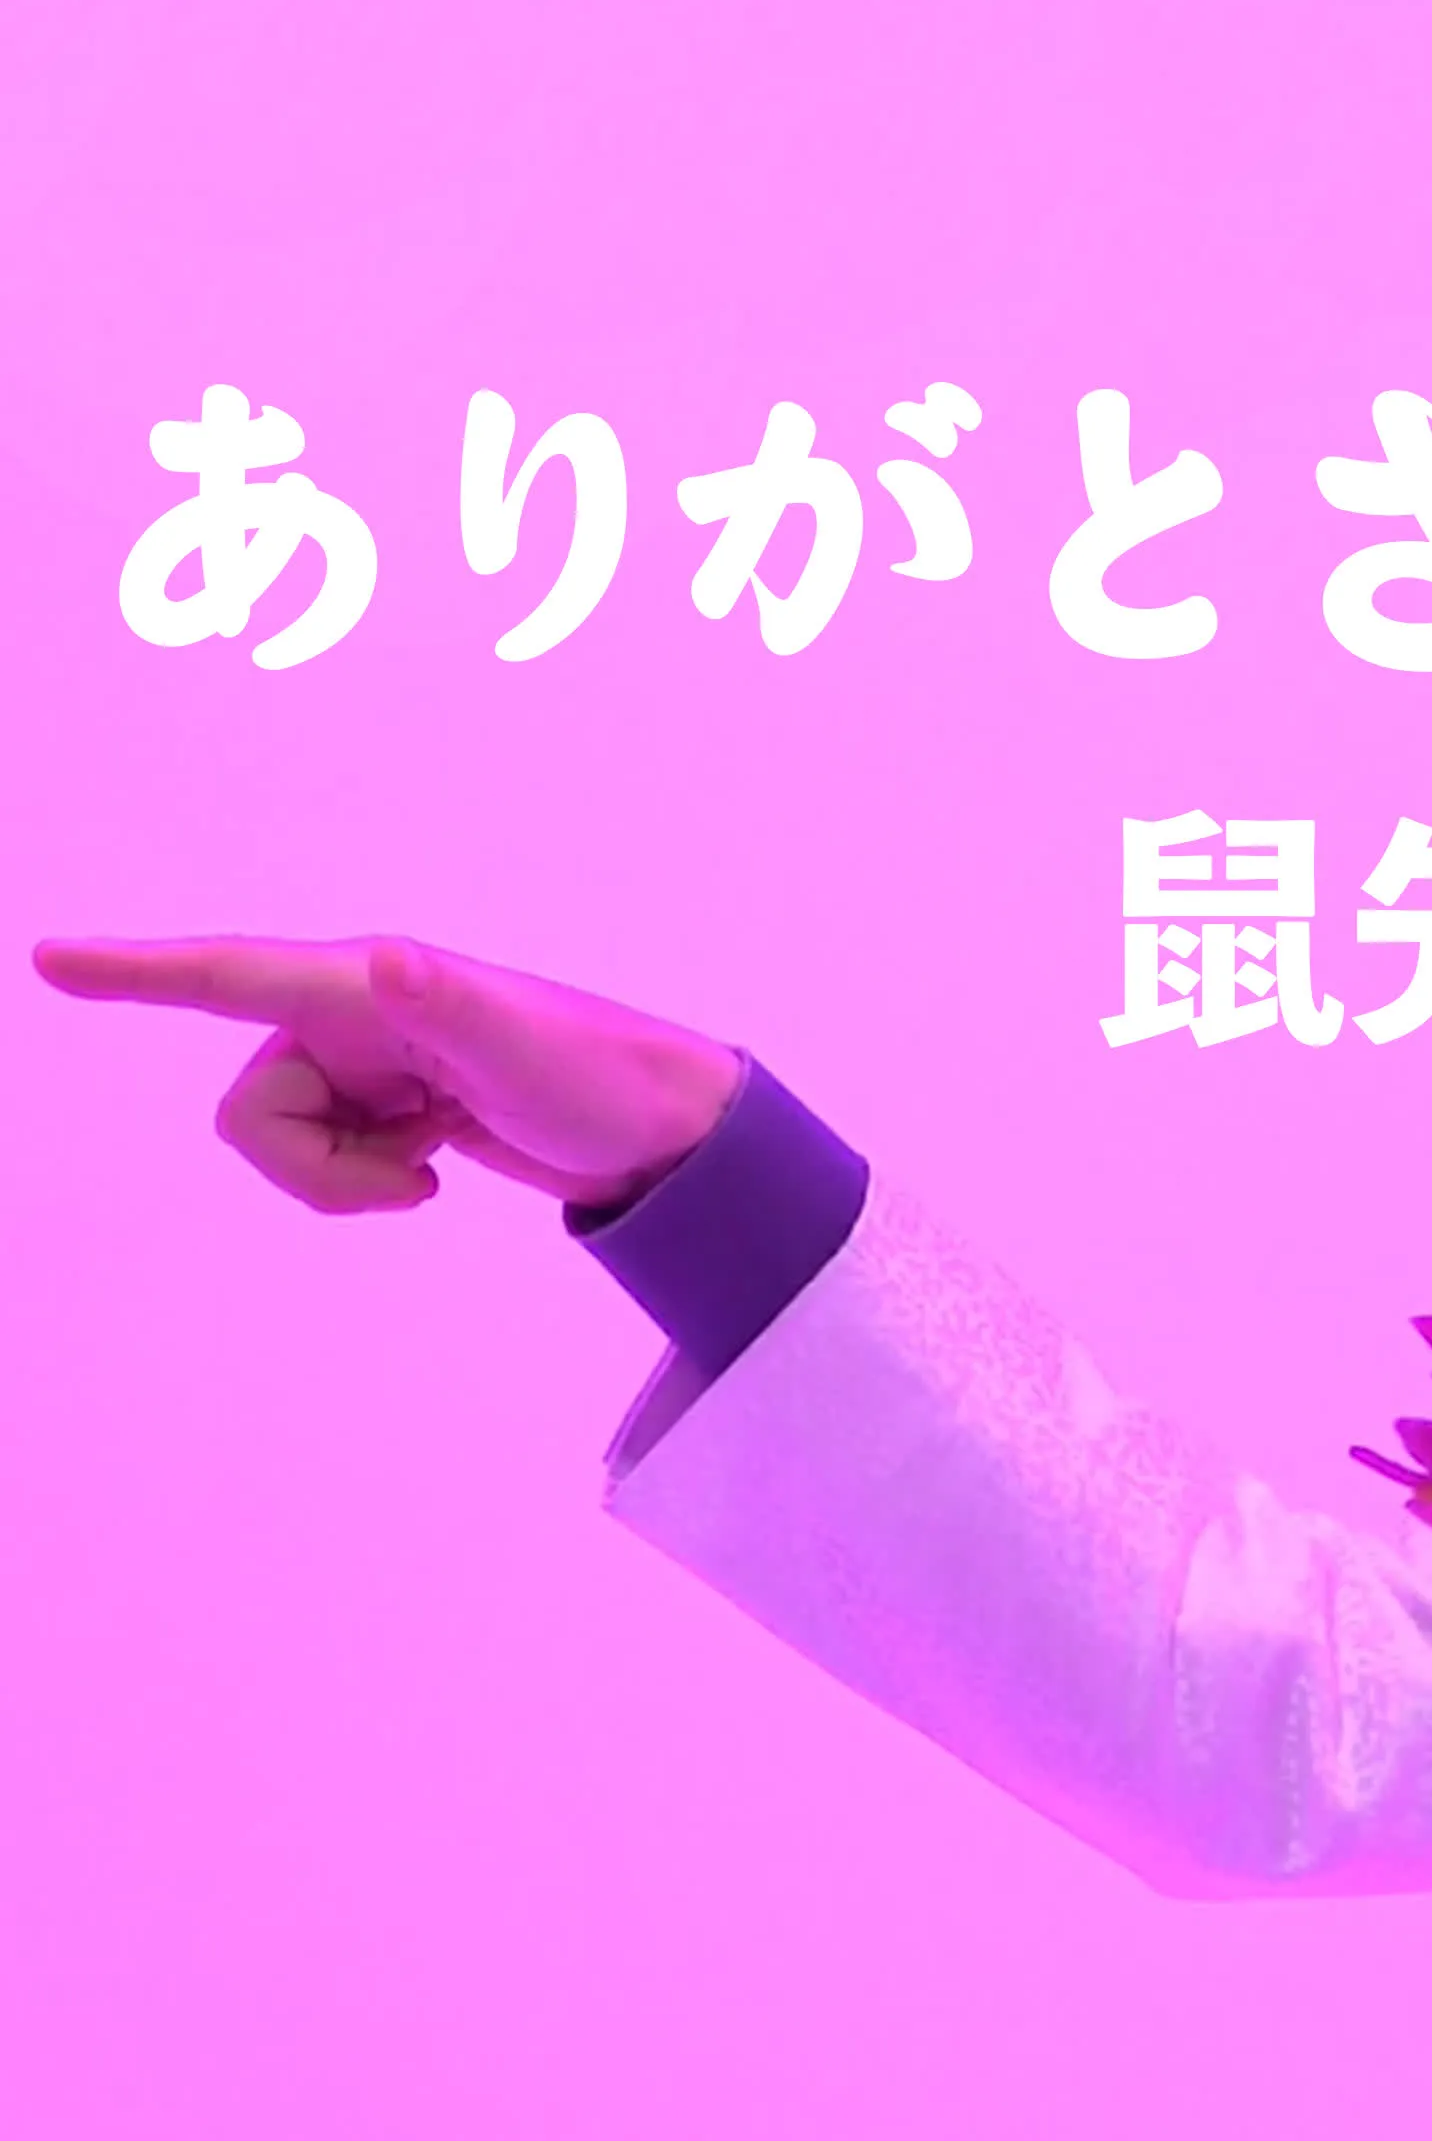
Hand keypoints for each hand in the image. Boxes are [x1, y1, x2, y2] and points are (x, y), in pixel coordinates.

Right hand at [31, 932, 743, 1215]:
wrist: (661, 1133)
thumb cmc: (602, 1079)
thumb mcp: (525, 1052)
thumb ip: (450, 1007)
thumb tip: (389, 964)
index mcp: (368, 982)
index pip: (231, 976)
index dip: (138, 971)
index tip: (49, 958)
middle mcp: (357, 1008)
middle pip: (251, 1107)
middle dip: (308, 1169)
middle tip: (412, 1181)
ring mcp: (371, 1057)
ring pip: (281, 1139)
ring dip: (341, 1179)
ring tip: (432, 1166)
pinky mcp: (390, 1099)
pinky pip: (321, 1155)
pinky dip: (364, 1181)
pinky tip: (435, 1165)